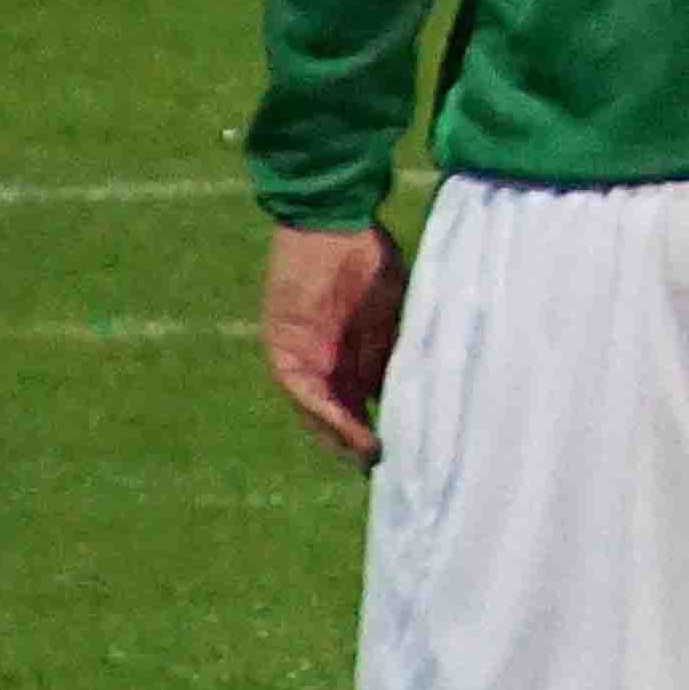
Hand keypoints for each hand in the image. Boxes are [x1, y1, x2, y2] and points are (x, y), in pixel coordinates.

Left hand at [262, 222, 408, 464]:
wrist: (332, 221)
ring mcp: (303, 356)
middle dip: (357, 442)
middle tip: (382, 468)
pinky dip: (322, 412)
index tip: (405, 449)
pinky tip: (347, 427)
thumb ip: (389, 350)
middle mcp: (326, 360)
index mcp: (354, 352)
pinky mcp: (283, 348)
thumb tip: (398, 395)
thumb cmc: (367, 257)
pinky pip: (300, 390)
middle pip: (338, 413)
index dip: (382, 424)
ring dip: (339, 436)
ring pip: (316, 410)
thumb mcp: (391, 311)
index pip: (365, 399)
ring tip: (366, 457)